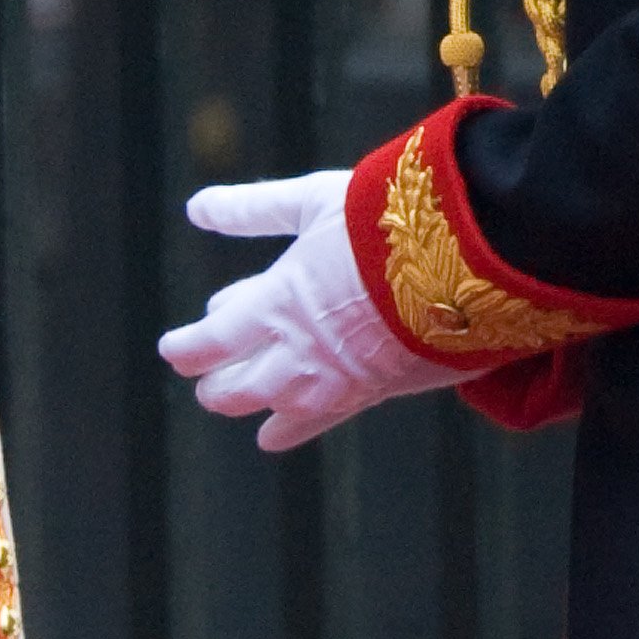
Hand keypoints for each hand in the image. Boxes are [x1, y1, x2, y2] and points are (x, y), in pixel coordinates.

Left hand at [157, 169, 456, 453]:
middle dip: (214, 380)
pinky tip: (273, 436)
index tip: (172, 348)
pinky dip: (289, 429)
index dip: (187, 348)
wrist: (467, 263)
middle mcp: (297, 353)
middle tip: (203, 374)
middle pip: (234, 386)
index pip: (211, 343)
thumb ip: (253, 209)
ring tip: (227, 399)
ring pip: (271, 407)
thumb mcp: (311, 202)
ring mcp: (334, 379)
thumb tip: (196, 207)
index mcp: (276, 304)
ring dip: (246, 402)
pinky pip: (318, 421)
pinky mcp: (372, 391)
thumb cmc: (384, 222)